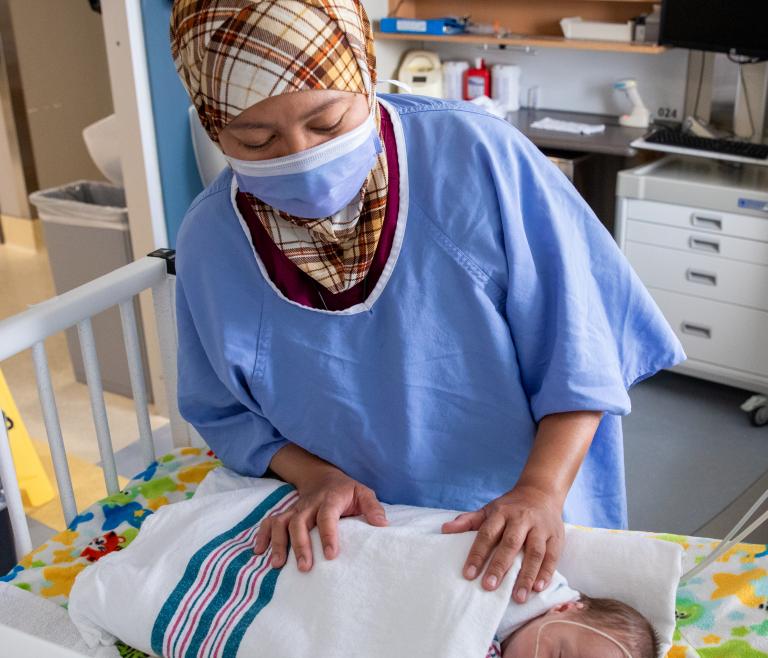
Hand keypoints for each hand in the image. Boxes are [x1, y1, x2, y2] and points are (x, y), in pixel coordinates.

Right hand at [254, 470, 387, 571]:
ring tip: (277, 565)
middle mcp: (309, 504)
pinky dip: (263, 536)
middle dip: (301, 545)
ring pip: (281, 522)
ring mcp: (295, 509)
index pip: (327, 515)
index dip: (328, 534)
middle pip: (300, 521)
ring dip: (278, 543)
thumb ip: (372, 507)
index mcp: (330, 499)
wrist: (323, 476)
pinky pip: (269, 522)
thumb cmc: (346, 491)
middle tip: (304, 567)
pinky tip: (259, 552)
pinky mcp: (285, 513)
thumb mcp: (363, 493)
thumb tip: (382, 524)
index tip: (330, 555)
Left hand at [441, 485, 563, 602]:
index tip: (468, 574)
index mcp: (502, 513)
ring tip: (518, 597)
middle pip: (510, 543)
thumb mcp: (489, 509)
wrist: (541, 492)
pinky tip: (539, 588)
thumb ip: (469, 521)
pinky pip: (552, 555)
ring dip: (527, 575)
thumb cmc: (510, 507)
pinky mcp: (556, 536)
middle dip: (500, 566)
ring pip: (534, 552)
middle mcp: (521, 519)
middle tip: (489, 587)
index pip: (487, 534)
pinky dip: (546, 572)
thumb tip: (445, 530)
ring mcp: (540, 527)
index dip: (477, 554)